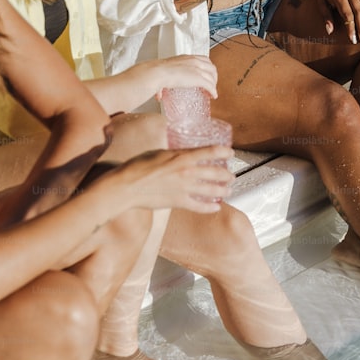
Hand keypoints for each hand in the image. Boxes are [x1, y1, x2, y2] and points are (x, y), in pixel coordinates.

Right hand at [107, 146, 234, 213]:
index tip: (231, 154)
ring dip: (223, 191)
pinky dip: (210, 208)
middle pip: (216, 173)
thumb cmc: (138, 166)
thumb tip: (183, 154)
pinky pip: (200, 206)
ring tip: (228, 191)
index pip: (210, 152)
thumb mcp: (160, 152)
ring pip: (212, 190)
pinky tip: (216, 208)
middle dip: (227, 175)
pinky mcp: (179, 202)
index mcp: (182, 156)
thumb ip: (175, 154)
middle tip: (231, 177)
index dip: (224, 153)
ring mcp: (184, 188)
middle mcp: (187, 172)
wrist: (127, 186)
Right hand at [147, 55, 217, 100]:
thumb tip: (159, 95)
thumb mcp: (164, 73)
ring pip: (212, 77)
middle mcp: (194, 61)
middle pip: (212, 68)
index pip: (204, 60)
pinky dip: (213, 91)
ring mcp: (197, 69)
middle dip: (213, 77)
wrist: (157, 73)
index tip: (207, 76)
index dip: (208, 69)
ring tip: (211, 93)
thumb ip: (163, 84)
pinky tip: (213, 96)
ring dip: (214, 85)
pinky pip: (210, 86)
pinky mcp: (198, 78)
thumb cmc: (157, 73)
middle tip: (211, 85)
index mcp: (187, 58)